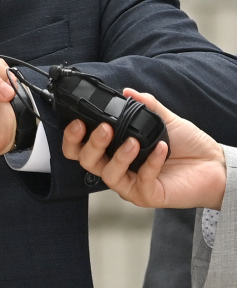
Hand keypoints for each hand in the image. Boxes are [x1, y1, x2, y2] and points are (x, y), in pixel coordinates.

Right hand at [62, 88, 226, 208]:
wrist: (214, 164)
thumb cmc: (187, 146)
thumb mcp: (165, 120)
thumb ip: (146, 106)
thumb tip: (128, 92)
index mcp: (114, 151)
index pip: (81, 148)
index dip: (73, 138)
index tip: (78, 121)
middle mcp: (118, 168)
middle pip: (87, 162)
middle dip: (91, 144)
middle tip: (104, 129)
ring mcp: (131, 184)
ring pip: (108, 174)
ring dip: (118, 156)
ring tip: (133, 141)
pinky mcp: (147, 195)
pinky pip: (141, 180)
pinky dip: (150, 163)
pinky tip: (161, 148)